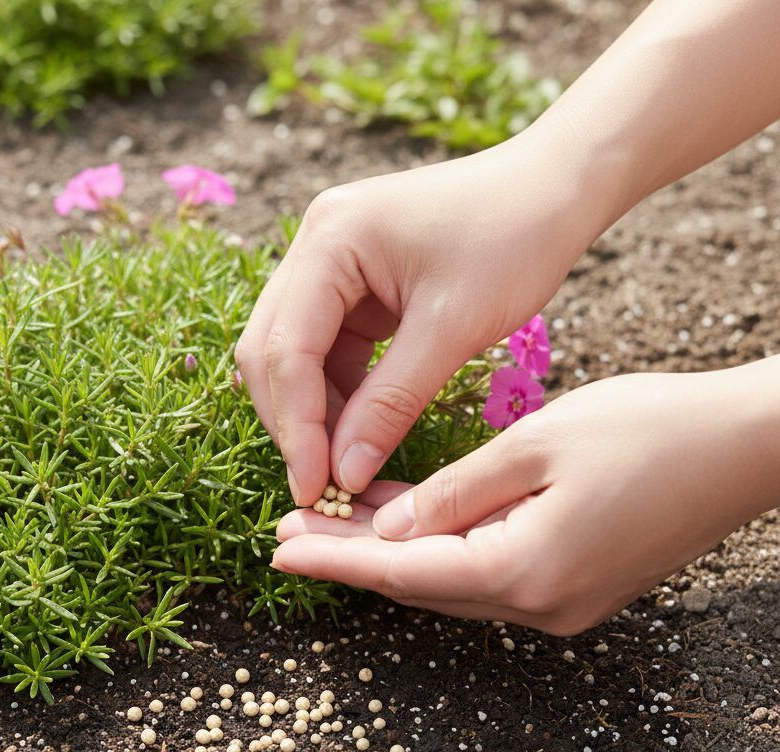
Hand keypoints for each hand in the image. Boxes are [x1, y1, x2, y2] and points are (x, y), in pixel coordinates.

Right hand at [234, 128, 601, 506]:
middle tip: (320, 488)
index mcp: (330, 239)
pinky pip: (325, 351)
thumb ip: (390, 404)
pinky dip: (337, 395)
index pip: (286, 349)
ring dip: (312, 413)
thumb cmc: (514, 240)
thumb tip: (344, 475)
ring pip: (292, 356)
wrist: (554, 189)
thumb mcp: (452, 329)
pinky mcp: (350, 284)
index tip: (314, 489)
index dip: (296, 427)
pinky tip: (358, 432)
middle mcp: (313, 244)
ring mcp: (328, 263)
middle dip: (292, 422)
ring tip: (343, 467)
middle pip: (270, 351)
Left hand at [271, 366, 779, 634]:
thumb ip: (452, 494)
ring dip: (391, 554)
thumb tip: (386, 532)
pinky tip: (403, 520)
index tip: (277, 551)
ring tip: (331, 521)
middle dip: (350, 558)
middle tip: (287, 533)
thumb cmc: (649, 431)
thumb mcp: (535, 446)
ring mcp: (559, 606)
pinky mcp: (573, 589)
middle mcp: (537, 607)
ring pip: (448, 582)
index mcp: (523, 571)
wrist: (747, 448)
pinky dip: (439, 549)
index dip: (333, 560)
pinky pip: (484, 574)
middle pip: (418, 585)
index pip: (400, 573)